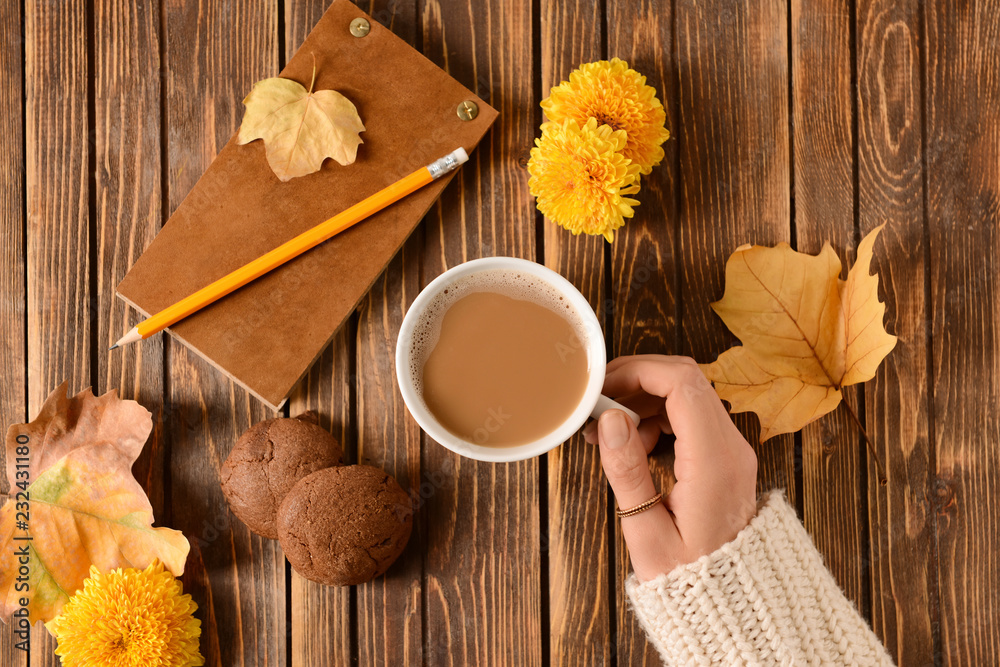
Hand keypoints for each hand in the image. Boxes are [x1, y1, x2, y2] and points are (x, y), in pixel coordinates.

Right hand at [582, 355, 757, 580]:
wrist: (732, 606)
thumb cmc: (687, 578)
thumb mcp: (646, 533)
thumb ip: (627, 471)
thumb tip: (611, 419)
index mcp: (715, 462)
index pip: (682, 383)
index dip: (638, 371)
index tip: (603, 386)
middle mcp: (732, 448)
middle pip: (687, 380)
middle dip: (637, 380)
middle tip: (598, 402)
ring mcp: (733, 452)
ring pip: (689, 395)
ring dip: (645, 400)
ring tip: (607, 429)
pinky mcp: (726, 459)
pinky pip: (692, 418)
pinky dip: (659, 417)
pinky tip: (632, 443)